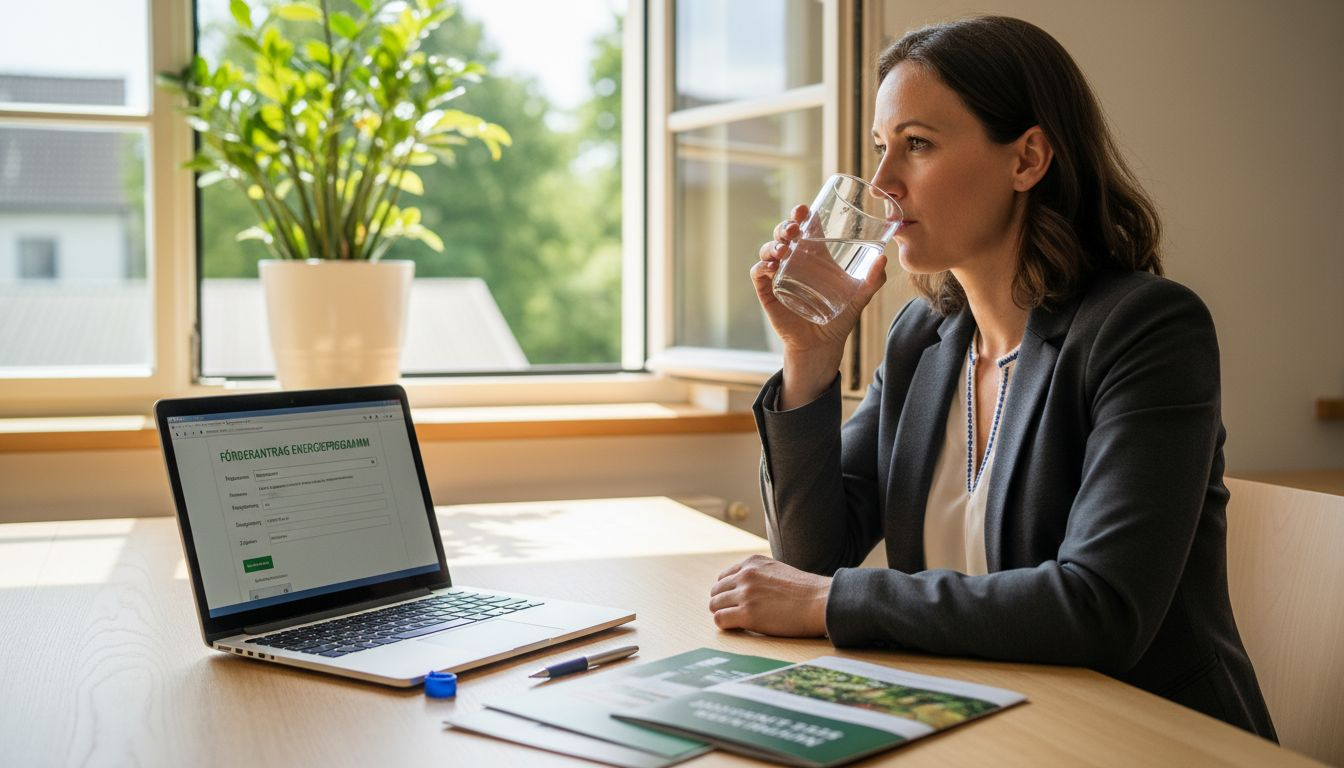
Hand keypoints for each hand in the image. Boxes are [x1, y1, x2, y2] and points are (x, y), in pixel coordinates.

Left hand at [708, 554, 829, 636]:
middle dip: (723, 604)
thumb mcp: (778, 571)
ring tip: (739, 622)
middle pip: (716, 591)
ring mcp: (745, 594)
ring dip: (723, 614)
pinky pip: (720, 620)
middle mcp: (745, 575)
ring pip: (714, 605)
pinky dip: (726, 625)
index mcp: (752, 562)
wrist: (821, 601)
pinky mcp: (747, 614)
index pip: (723, 577)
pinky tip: (740, 628)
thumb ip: (759, 576)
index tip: (736, 603)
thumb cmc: (806, 592)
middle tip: (735, 615)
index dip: (728, 593)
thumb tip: (747, 590)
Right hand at [753, 205, 888, 407]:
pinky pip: (758, 273)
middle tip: (793, 229)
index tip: (804, 209)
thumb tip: (884, 259)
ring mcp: (779, 275)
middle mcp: (794, 262)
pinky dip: (761, 266)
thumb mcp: (859, 297)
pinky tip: (771, 266)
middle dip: (785, 225)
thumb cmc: (839, 319)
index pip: (804, 228)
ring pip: (768, 250)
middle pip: (783, 234)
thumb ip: (872, 280)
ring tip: (783, 249)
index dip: (801, 215)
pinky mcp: (768, 292)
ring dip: (773, 244)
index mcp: (814, 257)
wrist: (822, 345)